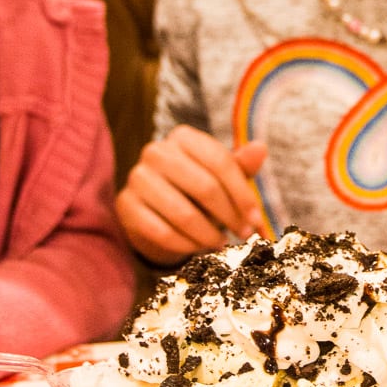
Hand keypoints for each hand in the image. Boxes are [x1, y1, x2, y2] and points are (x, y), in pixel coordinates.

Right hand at [116, 125, 267, 263]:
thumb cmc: (197, 190)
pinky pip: (161, 231)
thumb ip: (241, 165)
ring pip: (183, 213)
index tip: (256, 219)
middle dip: (229, 216)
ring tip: (221, 243)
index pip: (220, 162)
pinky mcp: (125, 205)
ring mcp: (137, 177)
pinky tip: (197, 249)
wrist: (157, 211)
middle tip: (244, 234)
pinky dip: (184, 245)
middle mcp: (156, 151)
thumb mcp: (222, 176)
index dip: (242, 193)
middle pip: (204, 187)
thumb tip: (261, 148)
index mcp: (183, 137)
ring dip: (208, 235)